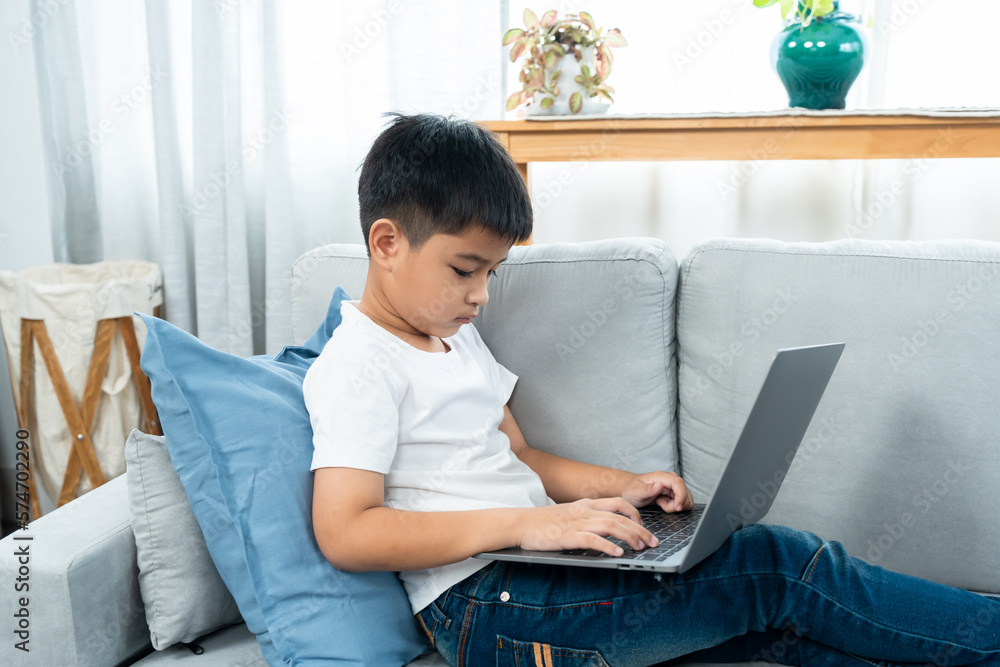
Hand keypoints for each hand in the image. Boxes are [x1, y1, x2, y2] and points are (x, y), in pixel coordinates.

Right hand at [517, 498, 659, 556]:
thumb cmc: (544, 522)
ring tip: (641, 548)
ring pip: (611, 525)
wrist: (520, 523)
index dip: (635, 514)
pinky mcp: (568, 536)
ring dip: (630, 536)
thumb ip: (586, 518)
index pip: (618, 503)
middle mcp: (584, 510)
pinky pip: (593, 540)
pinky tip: (618, 553)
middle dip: (641, 529)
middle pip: (620, 516)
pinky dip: (608, 546)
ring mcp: (576, 522)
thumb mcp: (569, 514)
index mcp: (586, 503)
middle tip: (653, 542)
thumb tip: (606, 530)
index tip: (644, 526)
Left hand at [621, 471, 693, 512]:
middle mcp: (670, 480)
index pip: (679, 483)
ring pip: (686, 499)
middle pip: (685, 493)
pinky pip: (681, 502)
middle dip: (676, 504)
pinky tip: (662, 504)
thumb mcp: (636, 491)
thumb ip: (648, 489)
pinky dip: (674, 506)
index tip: (677, 508)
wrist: (627, 489)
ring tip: (660, 503)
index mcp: (662, 477)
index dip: (681, 496)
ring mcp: (672, 486)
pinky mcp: (673, 493)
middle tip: (660, 504)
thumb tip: (660, 485)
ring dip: (675, 506)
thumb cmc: (630, 489)